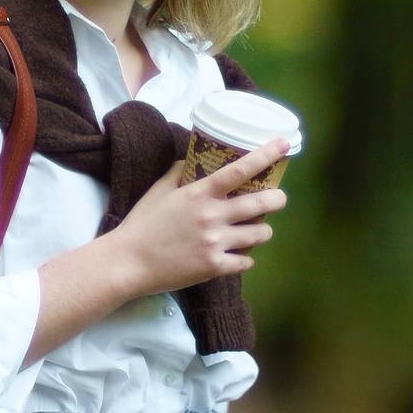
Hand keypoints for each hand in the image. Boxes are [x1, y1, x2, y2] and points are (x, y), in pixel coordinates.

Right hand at [110, 139, 288, 296]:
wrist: (128, 262)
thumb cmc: (142, 224)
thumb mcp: (159, 190)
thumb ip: (179, 172)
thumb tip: (193, 159)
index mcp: (200, 193)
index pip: (240, 170)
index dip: (266, 155)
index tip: (284, 145)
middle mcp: (212, 216)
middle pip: (262, 203)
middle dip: (278, 199)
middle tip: (278, 198)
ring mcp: (215, 243)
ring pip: (260, 235)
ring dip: (262, 231)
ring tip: (255, 230)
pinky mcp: (214, 267)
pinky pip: (246, 262)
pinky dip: (245, 258)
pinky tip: (238, 254)